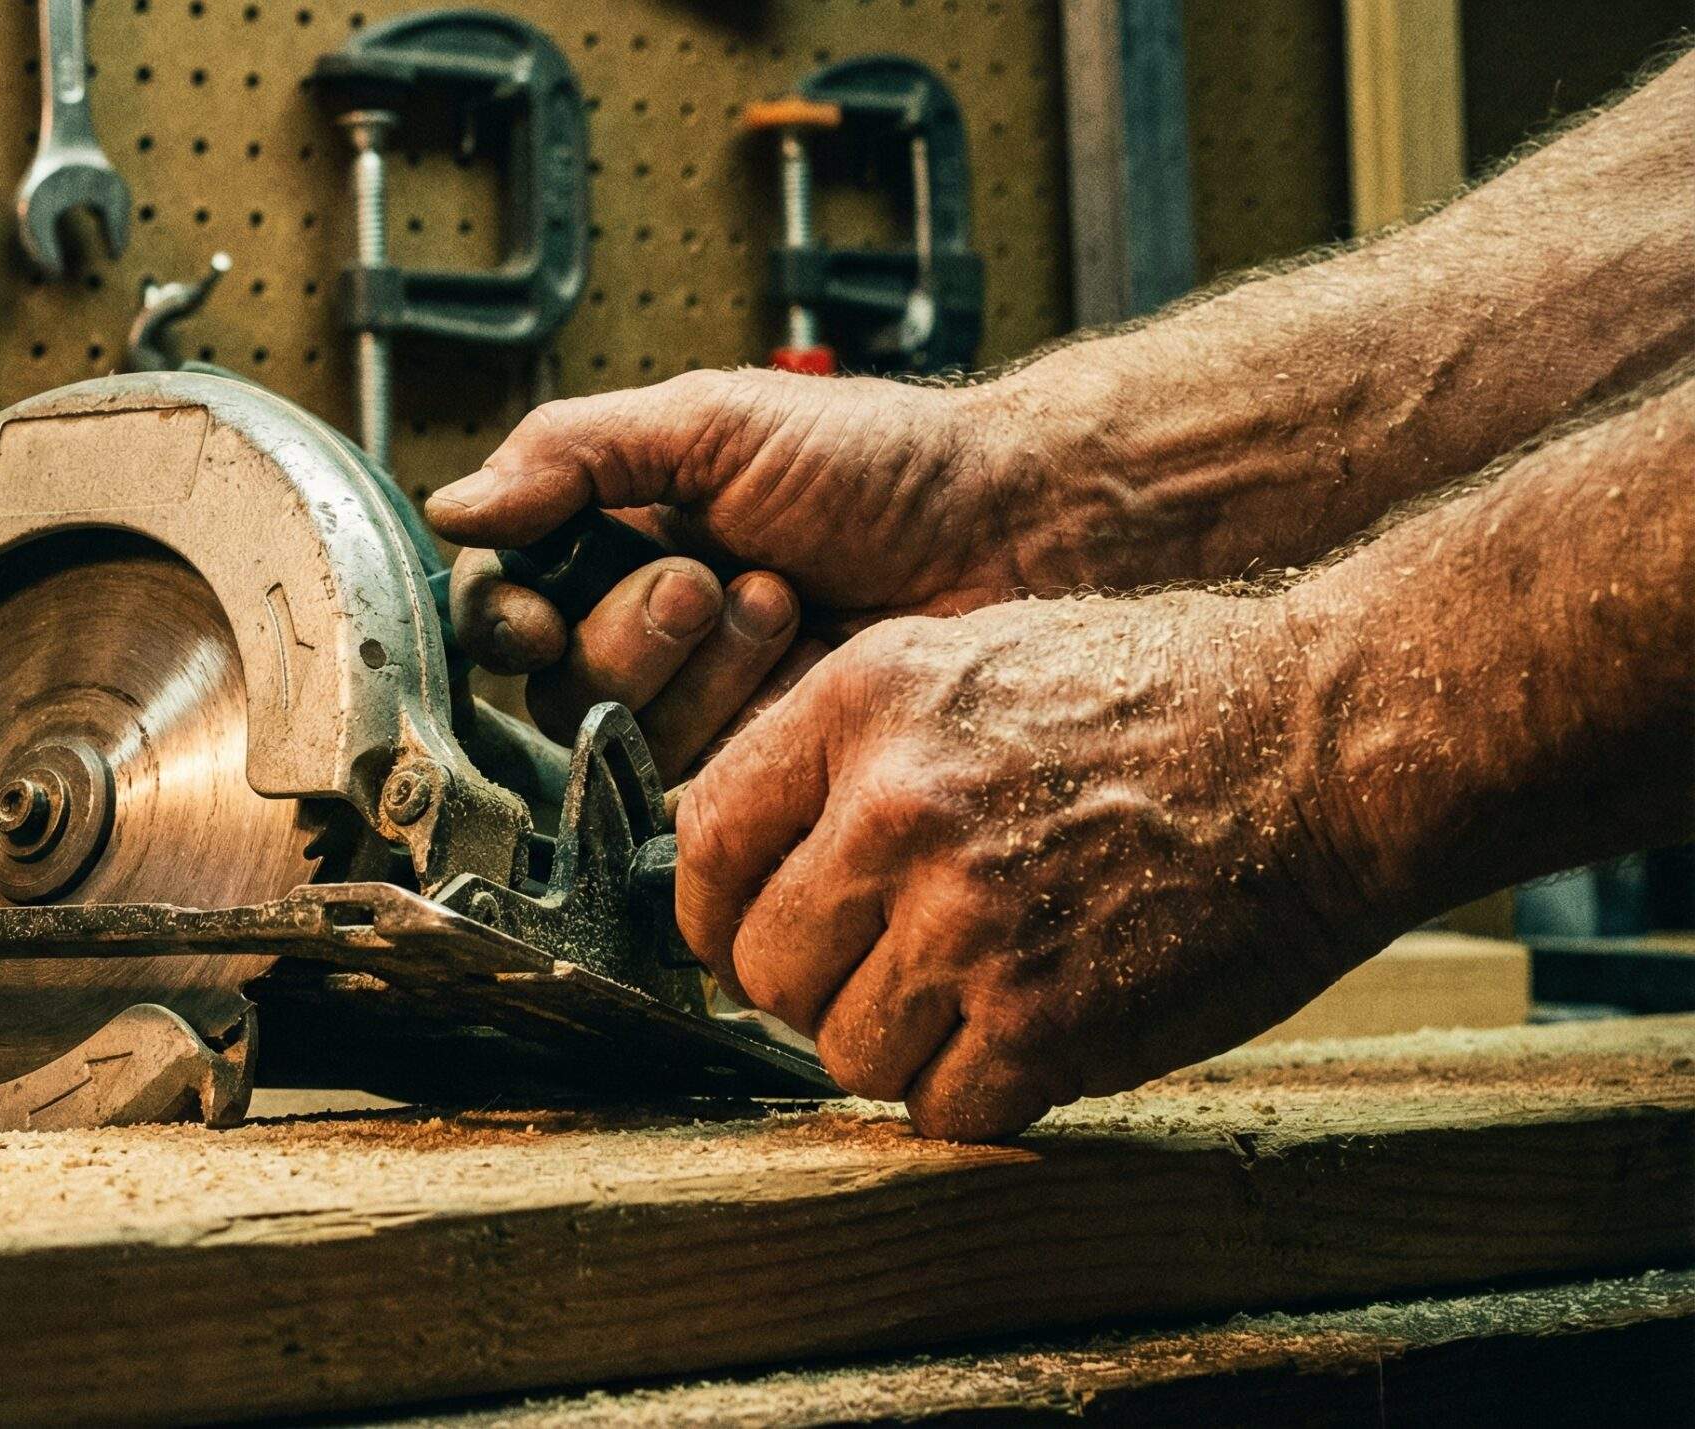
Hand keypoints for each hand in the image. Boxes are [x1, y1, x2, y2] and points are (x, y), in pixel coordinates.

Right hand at [425, 369, 1034, 776]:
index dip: (506, 618)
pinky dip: (740, 714)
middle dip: (630, 632)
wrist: (1013, 531)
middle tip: (713, 579)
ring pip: (620, 734)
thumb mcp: (713, 423)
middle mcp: (648, 631)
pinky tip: (802, 659)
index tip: (539, 612)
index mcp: (619, 541)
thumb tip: (452, 507)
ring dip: (697, 666)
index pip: (505, 603)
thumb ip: (572, 455)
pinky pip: (694, 781)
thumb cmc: (884, 462)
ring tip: (781, 601)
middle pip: (555, 681)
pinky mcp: (762, 772)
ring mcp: (706, 707)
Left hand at [676, 590, 1390, 1140]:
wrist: (1324, 741)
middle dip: (809, 986)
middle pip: (764, 965)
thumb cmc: (1157, 698)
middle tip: (879, 972)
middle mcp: (898, 810)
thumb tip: (746, 859)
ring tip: (973, 996)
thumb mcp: (966, 659)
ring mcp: (970, 922)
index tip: (738, 936)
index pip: (704, 841)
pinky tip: (1028, 1035)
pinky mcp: (1048, 1021)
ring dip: (896, 1045)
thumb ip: (844, 752)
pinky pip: (942, 1110)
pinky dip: (976, 1093)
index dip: (712, 910)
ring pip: (842, 1053)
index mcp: (863, 706)